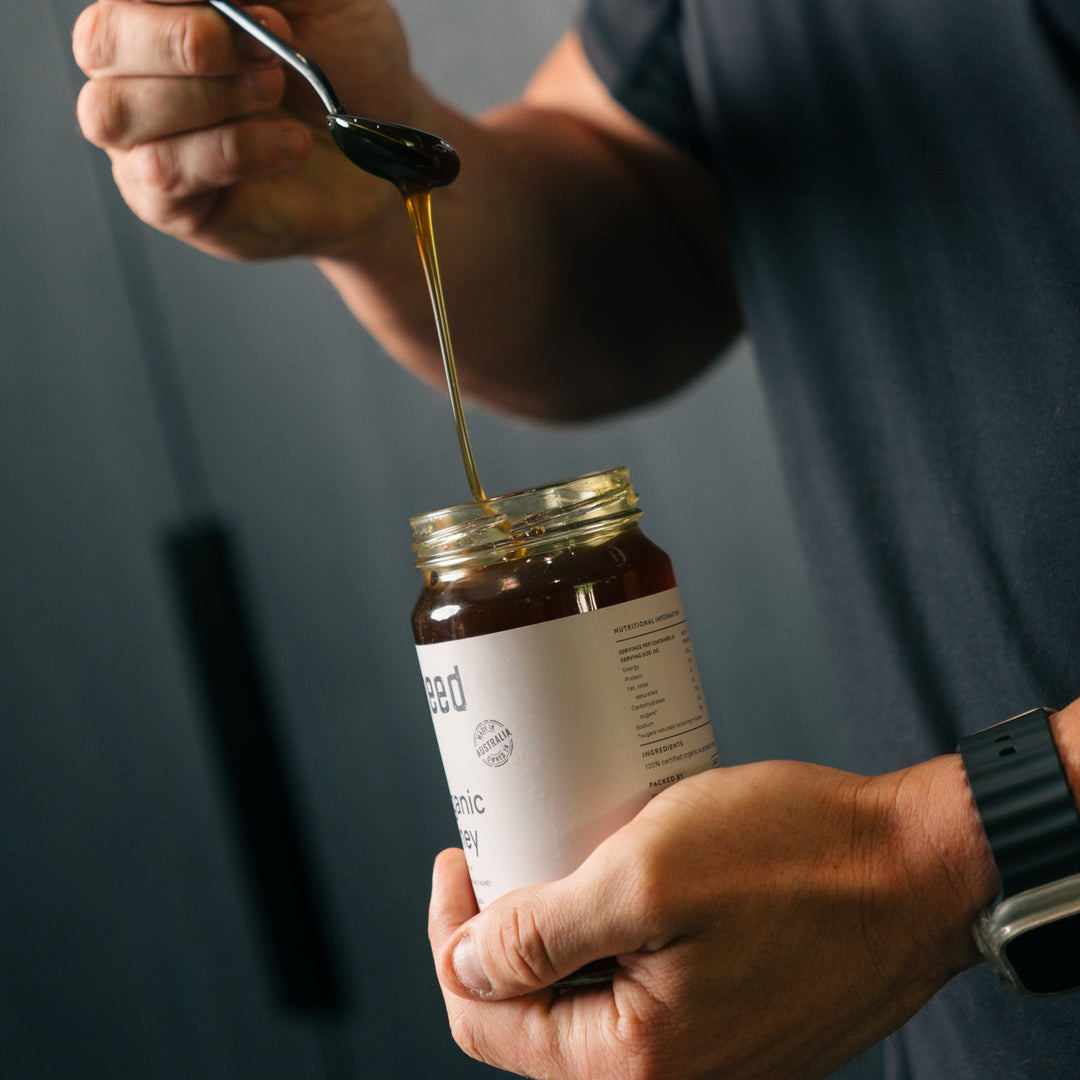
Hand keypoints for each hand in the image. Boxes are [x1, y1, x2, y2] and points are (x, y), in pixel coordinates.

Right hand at [72, 0, 424, 259]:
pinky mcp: (165, 203)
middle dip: (184, 42)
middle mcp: (131, 71)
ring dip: (209, 99)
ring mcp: (141, 141)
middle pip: (100, 42)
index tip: (256, 10)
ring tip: (276, 94)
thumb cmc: (345, 67)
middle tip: (267, 53)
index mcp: (155, 9)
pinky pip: (167, 172)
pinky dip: (236, 151)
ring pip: (119, 112)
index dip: (174, 1)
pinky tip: (290, 145)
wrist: (380, 153)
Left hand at [428, 757, 996, 1079]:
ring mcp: (707, 1049)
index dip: (453, 931)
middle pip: (533, 1009)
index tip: (460, 853)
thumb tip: (467, 963)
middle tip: (506, 841)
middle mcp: (669, 1075)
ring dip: (562, 924)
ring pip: (588, 993)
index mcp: (633, 1062)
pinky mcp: (735, 1014)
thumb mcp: (647, 877)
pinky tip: (622, 872)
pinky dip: (618, 929)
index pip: (486, 1015)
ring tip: (559, 848)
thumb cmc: (801, 862)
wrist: (922, 868)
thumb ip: (545, 934)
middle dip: (504, 926)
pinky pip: (644, 982)